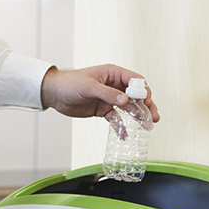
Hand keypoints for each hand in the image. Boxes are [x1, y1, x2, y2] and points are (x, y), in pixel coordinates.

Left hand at [40, 65, 160, 124]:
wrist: (54, 94)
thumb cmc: (69, 83)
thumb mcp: (89, 86)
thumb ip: (107, 94)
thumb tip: (125, 100)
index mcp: (112, 74)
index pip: (134, 80)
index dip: (143, 90)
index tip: (147, 101)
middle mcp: (113, 86)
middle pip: (135, 95)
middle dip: (146, 106)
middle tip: (153, 117)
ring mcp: (109, 98)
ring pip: (128, 108)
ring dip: (137, 116)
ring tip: (146, 126)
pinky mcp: (102, 109)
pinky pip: (115, 118)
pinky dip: (120, 126)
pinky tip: (124, 135)